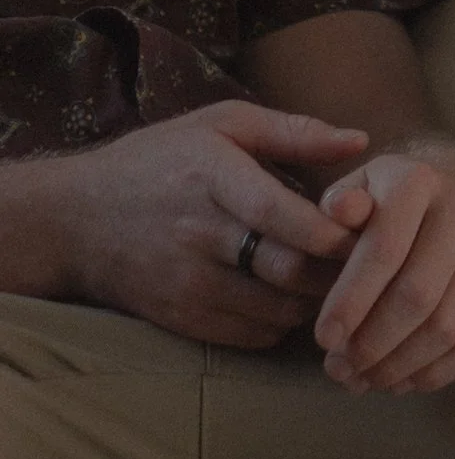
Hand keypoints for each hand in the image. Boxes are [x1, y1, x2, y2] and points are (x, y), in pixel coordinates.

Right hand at [42, 99, 369, 345]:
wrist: (76, 221)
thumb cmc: (161, 160)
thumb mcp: (222, 124)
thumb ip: (294, 132)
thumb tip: (361, 141)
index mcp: (211, 176)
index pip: (276, 212)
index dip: (327, 228)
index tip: (366, 228)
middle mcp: (198, 235)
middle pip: (284, 268)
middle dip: (338, 269)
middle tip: (373, 259)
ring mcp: (188, 284)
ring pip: (276, 308)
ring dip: (318, 299)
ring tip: (342, 279)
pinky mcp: (182, 320)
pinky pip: (254, 335)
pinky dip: (286, 321)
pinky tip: (297, 297)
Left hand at [311, 143, 454, 394]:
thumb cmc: (395, 198)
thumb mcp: (361, 186)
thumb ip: (341, 204)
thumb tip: (335, 211)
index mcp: (420, 182)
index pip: (383, 251)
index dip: (350, 302)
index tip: (323, 340)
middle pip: (416, 296)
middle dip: (371, 344)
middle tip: (340, 369)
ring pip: (446, 327)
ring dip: (400, 366)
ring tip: (366, 380)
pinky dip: (438, 374)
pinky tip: (405, 381)